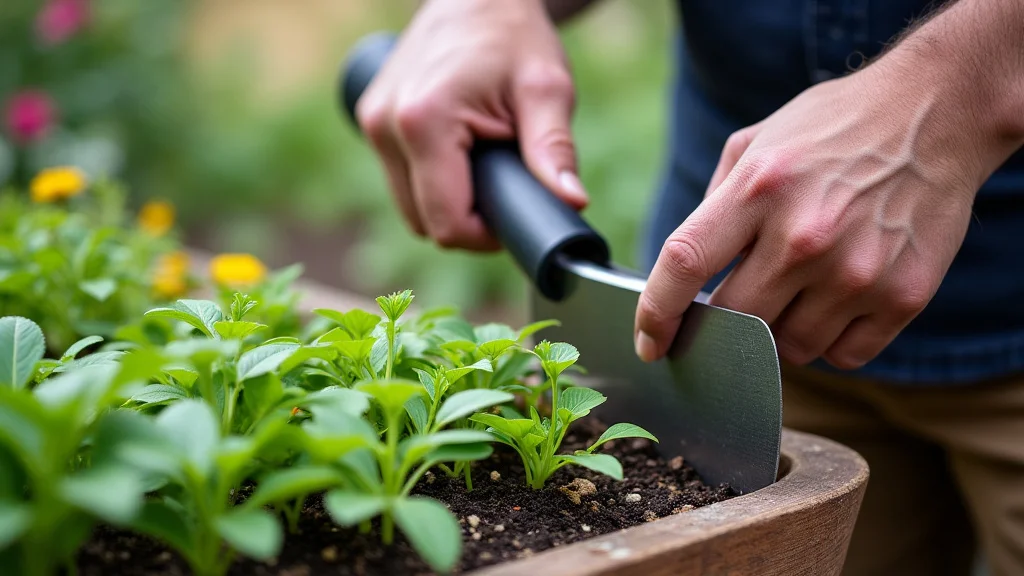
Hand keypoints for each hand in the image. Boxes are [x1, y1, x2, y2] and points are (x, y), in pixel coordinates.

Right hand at [356, 0, 587, 249]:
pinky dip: (430, 182)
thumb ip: (554, 149)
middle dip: (467, 221)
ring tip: (484, 168)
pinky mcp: (371, 120)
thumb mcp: (545, 90)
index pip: (446, 223)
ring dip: (447, 202)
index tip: (512, 216)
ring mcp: (372, 123)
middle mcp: (386, 125)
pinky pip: (400, 179)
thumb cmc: (514, 36)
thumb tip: (571, 201)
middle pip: (423, 222)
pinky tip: (460, 157)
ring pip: (409, 205)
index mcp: (424, 122)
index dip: (484, 237)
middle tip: (505, 190)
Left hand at [634, 58, 1002, 368]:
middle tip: (737, 304)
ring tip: (798, 291)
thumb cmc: (832, 129)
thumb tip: (683, 272)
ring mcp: (856, 271)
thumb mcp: (757, 142)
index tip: (650, 343)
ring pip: (788, 349)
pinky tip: (835, 304)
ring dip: (779, 334)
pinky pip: (843, 356)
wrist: (936, 113)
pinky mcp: (902, 297)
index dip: (656, 313)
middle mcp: (804, 235)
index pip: (684, 264)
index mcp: (759, 188)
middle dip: (724, 323)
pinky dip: (830, 342)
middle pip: (735, 320)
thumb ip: (714, 204)